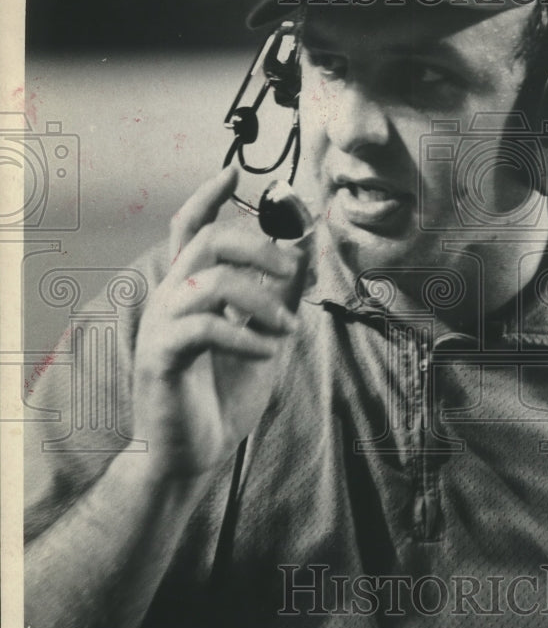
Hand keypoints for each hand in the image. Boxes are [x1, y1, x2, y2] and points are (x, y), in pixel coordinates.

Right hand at [132, 166, 303, 480]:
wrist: (193, 455)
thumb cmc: (224, 394)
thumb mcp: (266, 335)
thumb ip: (281, 293)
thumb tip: (306, 245)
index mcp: (191, 289)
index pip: (191, 229)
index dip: (208, 197)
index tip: (233, 172)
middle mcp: (172, 299)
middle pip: (207, 240)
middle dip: (258, 244)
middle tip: (293, 268)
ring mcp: (163, 326)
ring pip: (209, 280)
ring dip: (261, 298)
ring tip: (288, 329)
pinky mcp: (161, 357)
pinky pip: (203, 327)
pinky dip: (245, 334)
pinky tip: (268, 349)